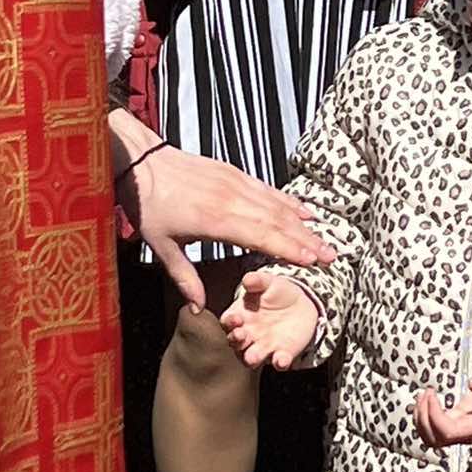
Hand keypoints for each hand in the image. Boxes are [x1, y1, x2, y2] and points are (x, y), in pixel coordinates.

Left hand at [109, 109, 333, 308]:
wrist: (141, 161)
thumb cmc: (149, 205)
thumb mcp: (161, 247)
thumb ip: (184, 278)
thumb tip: (200, 310)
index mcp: (215, 220)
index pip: (261, 237)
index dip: (288, 250)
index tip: (312, 261)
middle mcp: (232, 199)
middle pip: (277, 222)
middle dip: (306, 240)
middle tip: (331, 256)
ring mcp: (235, 183)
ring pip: (276, 205)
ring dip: (302, 222)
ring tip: (324, 237)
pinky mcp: (234, 173)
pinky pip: (267, 189)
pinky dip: (288, 201)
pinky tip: (303, 211)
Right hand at [221, 269, 320, 369]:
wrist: (302, 304)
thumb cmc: (277, 292)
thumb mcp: (268, 282)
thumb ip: (257, 280)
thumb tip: (248, 279)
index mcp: (240, 315)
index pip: (228, 321)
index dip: (230, 321)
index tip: (235, 319)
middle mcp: (248, 335)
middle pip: (236, 343)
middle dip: (236, 341)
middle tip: (241, 336)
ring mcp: (264, 346)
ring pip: (252, 357)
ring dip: (251, 358)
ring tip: (252, 356)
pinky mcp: (282, 354)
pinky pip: (278, 362)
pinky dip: (280, 362)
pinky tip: (282, 359)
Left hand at [414, 371, 471, 447]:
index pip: (447, 432)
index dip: (434, 415)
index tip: (432, 393)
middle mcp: (465, 434)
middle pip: (434, 439)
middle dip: (424, 417)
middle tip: (428, 392)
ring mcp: (458, 432)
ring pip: (429, 438)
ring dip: (420, 418)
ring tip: (424, 394)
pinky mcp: (453, 425)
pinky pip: (431, 430)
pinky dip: (422, 417)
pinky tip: (426, 399)